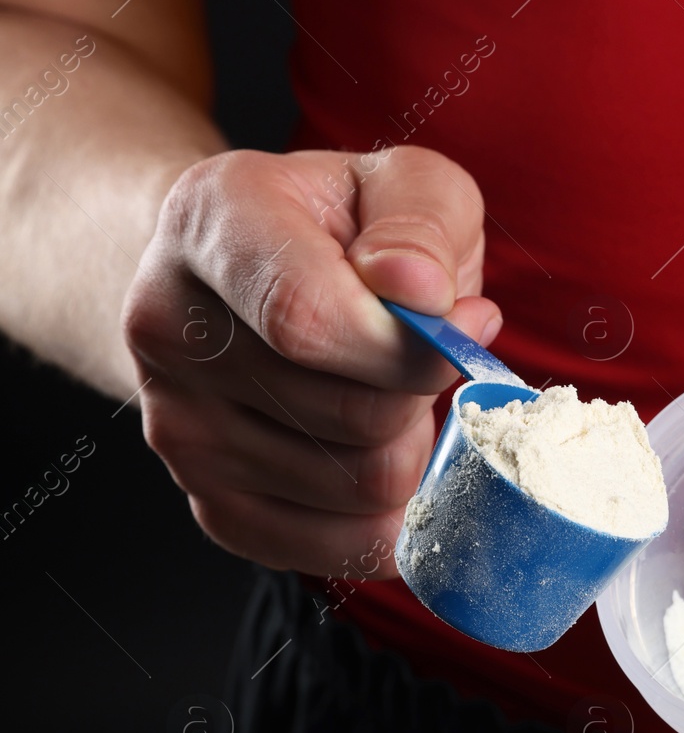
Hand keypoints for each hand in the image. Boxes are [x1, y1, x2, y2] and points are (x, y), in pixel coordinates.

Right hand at [122, 146, 501, 576]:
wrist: (246, 281)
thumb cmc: (342, 230)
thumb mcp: (403, 184)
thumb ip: (423, 222)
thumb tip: (426, 296)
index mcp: (213, 223)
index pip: (307, 319)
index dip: (410, 345)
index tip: (466, 329)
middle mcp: (169, 327)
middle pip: (353, 415)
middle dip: (423, 394)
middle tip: (420, 358)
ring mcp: (178, 428)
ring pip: (361, 487)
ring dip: (411, 449)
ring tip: (386, 394)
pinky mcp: (213, 505)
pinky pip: (343, 547)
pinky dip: (391, 513)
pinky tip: (379, 452)